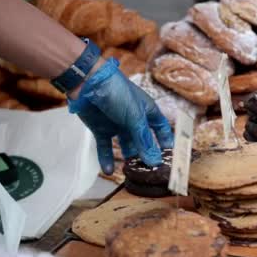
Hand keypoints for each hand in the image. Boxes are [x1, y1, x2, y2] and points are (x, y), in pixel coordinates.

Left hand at [68, 58, 173, 174]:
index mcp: (147, 111)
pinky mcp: (101, 129)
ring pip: (126, 146)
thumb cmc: (117, 93)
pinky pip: (105, 147)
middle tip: (150, 172)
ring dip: (128, 158)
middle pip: (144, 141)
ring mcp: (117, 125)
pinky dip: (106, 159)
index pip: (161, 129)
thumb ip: (144, 141)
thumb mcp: (135, 117)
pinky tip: (108, 171)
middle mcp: (134, 119)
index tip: (169, 158)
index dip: (165, 142)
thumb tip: (155, 162)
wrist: (87, 82)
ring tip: (131, 173)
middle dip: (147, 155)